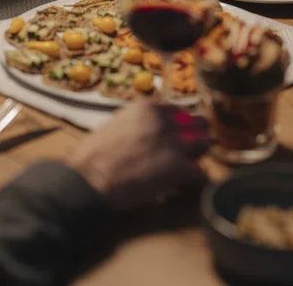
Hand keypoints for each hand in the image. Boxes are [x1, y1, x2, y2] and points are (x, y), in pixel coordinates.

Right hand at [68, 103, 209, 209]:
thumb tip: (148, 128)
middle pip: (196, 123)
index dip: (180, 125)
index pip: (179, 111)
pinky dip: (195, 179)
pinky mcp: (178, 167)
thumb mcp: (117, 123)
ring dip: (198, 154)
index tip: (178, 134)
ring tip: (189, 166)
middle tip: (189, 150)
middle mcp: (165, 120)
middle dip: (195, 136)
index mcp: (148, 108)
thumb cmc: (93, 154)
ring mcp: (174, 143)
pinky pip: (200, 172)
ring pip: (204, 143)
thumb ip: (139, 121)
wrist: (88, 177)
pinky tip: (185, 184)